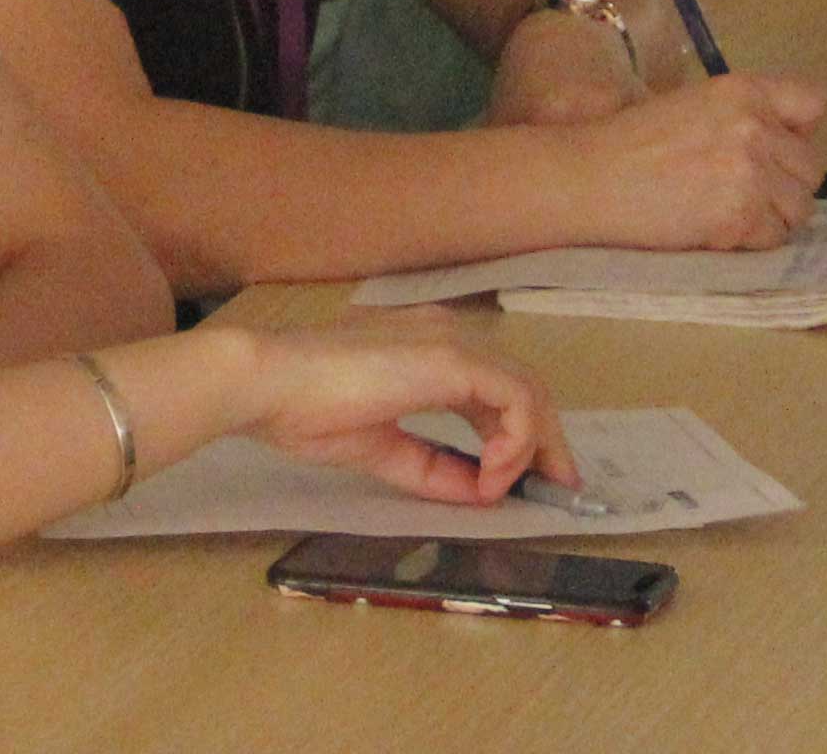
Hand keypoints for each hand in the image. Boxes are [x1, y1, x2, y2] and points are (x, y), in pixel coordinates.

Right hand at [228, 317, 576, 506]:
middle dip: (545, 442)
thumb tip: (478, 492)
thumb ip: (432, 468)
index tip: (526, 480)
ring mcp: (451, 341)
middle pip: (521, 386)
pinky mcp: (452, 358)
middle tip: (557, 490)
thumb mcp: (381, 450)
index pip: (494, 389)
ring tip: (520, 489)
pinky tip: (492, 476)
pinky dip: (514, 441)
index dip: (518, 434)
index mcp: (425, 349)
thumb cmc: (307, 410)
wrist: (269, 383)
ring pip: (526, 389)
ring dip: (534, 445)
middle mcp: (447, 335)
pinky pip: (512, 399)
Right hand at [561, 69, 826, 252]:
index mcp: (743, 90)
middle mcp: (755, 125)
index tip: (776, 151)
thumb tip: (782, 149)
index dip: (799, 133)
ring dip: (772, 218)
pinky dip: (750, 242)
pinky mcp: (741, 214)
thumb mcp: (692, 106)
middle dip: (783, 185)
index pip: (813, 103)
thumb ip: (740, 118)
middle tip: (742, 193)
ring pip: (800, 208)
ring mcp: (751, 171)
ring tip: (728, 214)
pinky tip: (714, 231)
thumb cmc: (628, 143)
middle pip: (811, 168)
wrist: (589, 178)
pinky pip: (774, 238)